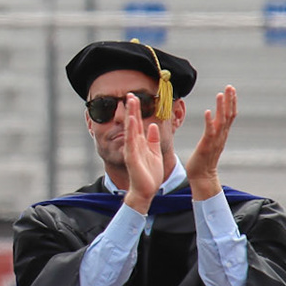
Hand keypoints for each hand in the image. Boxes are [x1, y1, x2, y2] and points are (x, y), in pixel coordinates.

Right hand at [122, 93, 164, 214]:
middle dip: (132, 108)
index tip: (136, 97)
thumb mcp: (155, 153)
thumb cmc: (150, 175)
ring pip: (130, 129)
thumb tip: (154, 126)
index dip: (137, 110)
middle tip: (130, 94)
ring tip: (130, 101)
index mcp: (140, 143)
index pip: (138, 123)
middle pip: (132, 122)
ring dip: (130, 114)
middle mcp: (134, 144)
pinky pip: (131, 141)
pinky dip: (131, 130)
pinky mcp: (132, 156)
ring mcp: (132, 149)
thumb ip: (153, 140)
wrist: (146, 191)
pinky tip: (131, 120)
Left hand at [185, 86, 237, 199]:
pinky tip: (207, 111)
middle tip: (230, 87)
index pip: (230, 115)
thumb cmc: (204, 159)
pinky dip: (209, 121)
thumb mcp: (210, 141)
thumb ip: (213, 130)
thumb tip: (213, 119)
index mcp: (222, 134)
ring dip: (221, 107)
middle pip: (229, 115)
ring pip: (221, 121)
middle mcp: (221, 136)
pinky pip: (209, 132)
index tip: (231, 89)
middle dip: (230, 100)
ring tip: (220, 94)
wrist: (202, 176)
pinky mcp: (206, 146)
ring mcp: (215, 141)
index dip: (231, 102)